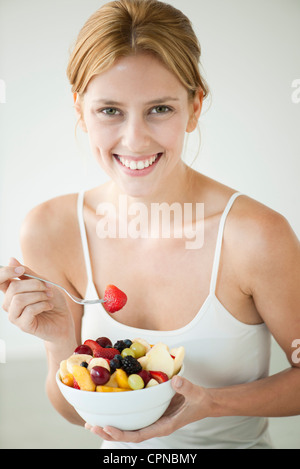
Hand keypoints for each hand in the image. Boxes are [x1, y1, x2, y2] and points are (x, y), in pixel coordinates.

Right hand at [1, 258, 74, 343]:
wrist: (64, 320)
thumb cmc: (53, 301)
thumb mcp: (42, 282)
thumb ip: (27, 273)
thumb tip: (11, 260)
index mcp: (12, 292)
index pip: (0, 280)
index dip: (6, 272)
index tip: (21, 270)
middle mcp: (10, 304)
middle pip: (13, 288)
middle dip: (34, 284)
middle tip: (48, 288)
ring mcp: (15, 316)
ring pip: (19, 299)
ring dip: (39, 295)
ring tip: (49, 297)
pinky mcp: (23, 326)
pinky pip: (29, 310)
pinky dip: (43, 305)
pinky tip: (49, 306)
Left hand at [85, 375, 211, 442]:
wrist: (203, 402)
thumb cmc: (199, 400)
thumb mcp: (195, 394)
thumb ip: (185, 387)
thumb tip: (175, 381)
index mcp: (163, 426)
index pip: (139, 435)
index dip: (122, 434)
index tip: (107, 427)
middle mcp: (154, 426)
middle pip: (128, 435)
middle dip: (109, 432)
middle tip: (91, 425)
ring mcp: (151, 420)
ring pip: (128, 428)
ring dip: (110, 427)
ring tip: (91, 423)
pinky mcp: (150, 413)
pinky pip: (132, 418)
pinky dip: (118, 416)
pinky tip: (107, 411)